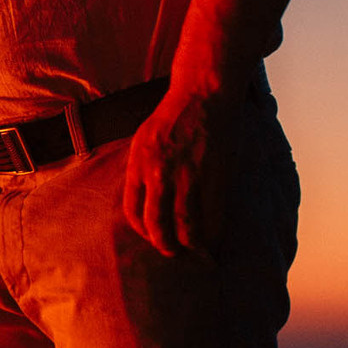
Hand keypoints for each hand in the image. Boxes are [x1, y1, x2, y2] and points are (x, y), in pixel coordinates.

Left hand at [123, 87, 235, 256]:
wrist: (203, 94)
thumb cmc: (173, 118)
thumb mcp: (143, 141)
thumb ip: (141, 170)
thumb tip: (143, 199)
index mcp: (138, 165)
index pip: (133, 211)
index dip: (142, 231)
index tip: (152, 237)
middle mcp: (159, 173)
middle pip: (157, 224)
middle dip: (164, 245)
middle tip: (172, 253)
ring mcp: (187, 175)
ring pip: (185, 224)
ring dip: (189, 243)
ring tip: (193, 251)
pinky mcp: (214, 174)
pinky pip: (213, 213)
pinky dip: (214, 232)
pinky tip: (214, 240)